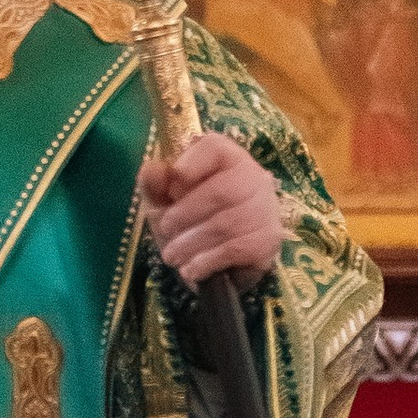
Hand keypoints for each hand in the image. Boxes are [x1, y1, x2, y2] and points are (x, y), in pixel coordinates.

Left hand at [141, 133, 285, 284]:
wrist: (228, 256)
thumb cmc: (194, 217)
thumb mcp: (169, 200)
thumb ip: (157, 184)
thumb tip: (150, 169)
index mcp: (228, 158)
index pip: (215, 148)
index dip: (191, 164)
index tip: (171, 187)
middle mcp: (254, 178)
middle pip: (220, 191)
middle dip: (185, 214)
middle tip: (165, 229)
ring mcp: (264, 209)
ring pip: (225, 224)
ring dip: (191, 243)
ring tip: (172, 255)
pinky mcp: (267, 240)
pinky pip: (234, 249)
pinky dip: (206, 261)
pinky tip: (191, 269)